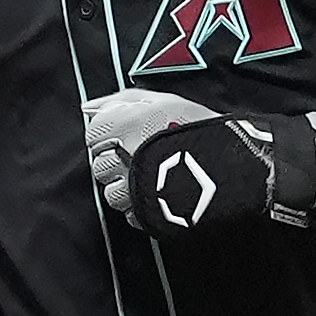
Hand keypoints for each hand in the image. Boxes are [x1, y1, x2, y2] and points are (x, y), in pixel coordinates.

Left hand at [83, 89, 315, 244]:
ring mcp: (129, 192)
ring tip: (159, 176)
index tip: (134, 135)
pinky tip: (163, 193)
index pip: (93, 135)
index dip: (112, 135)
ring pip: (113, 193)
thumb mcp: (162, 98)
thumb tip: (87, 107)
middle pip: (99, 165)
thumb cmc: (197, 126)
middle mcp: (118, 160)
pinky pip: (130, 214)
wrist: (228, 165)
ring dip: (130, 186)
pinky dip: (142, 206)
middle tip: (149, 155)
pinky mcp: (143, 217)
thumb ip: (120, 100)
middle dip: (119, 161)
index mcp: (120, 127)